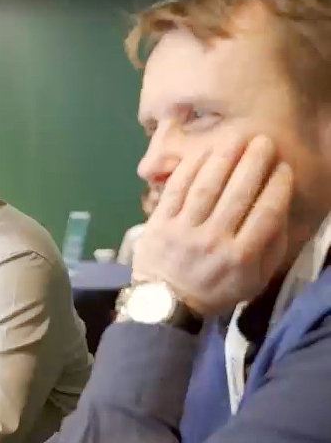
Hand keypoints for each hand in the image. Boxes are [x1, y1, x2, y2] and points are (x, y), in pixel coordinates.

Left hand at [133, 135, 292, 316]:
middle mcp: (213, 241)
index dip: (277, 186)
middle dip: (254, 163)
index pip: (265, 214)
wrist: (165, 304)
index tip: (283, 167)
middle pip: (237, 194)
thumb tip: (280, 211)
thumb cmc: (216, 290)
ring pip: (206, 187)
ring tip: (237, 138)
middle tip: (264, 141)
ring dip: (223, 158)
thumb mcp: (254, 281)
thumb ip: (272, 248)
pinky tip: (204, 152)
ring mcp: (183, 230)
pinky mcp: (159, 224)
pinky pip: (176, 190)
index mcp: (241, 257)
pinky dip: (190, 169)